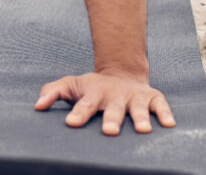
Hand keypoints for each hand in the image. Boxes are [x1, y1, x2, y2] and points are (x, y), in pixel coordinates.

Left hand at [34, 71, 174, 134]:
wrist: (122, 73)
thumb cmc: (92, 87)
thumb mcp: (71, 86)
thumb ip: (53, 92)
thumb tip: (37, 106)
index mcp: (94, 94)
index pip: (84, 105)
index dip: (78, 114)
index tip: (71, 123)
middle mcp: (115, 96)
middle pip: (113, 109)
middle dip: (112, 120)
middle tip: (109, 131)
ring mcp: (134, 97)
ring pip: (138, 108)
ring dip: (141, 118)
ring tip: (143, 130)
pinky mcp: (152, 98)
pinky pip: (161, 105)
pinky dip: (165, 114)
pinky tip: (169, 125)